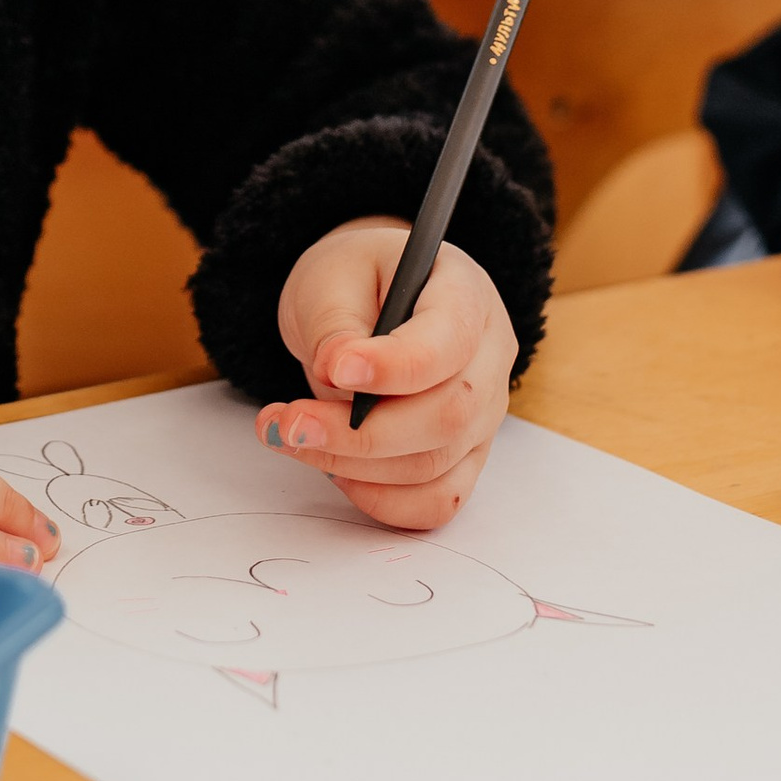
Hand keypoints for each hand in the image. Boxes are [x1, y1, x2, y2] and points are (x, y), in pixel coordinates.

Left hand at [261, 219, 515, 531]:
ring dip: (355, 466)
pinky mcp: (463, 456)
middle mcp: (489, 357)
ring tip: (290, 436)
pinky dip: (381, 501)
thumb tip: (337, 373)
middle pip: (448, 416)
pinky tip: (335, 470)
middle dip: (360, 433)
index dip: (397, 366)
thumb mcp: (331, 279)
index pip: (449, 341)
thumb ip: (335, 325)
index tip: (336, 371)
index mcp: (465, 294)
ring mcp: (484, 413)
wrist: (364, 304)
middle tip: (291, 422)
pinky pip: (435, 501)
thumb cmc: (354, 281)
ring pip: (436, 466)